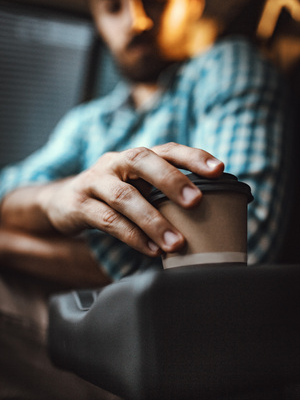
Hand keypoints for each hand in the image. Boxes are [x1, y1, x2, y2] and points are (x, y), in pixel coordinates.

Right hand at [42, 143, 223, 255]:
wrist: (64, 201)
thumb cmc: (112, 196)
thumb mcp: (136, 187)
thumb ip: (162, 195)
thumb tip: (207, 218)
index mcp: (135, 158)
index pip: (167, 149)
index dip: (193, 156)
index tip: (219, 170)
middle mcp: (116, 163)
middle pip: (143, 160)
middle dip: (171, 180)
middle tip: (195, 202)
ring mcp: (95, 181)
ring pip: (125, 197)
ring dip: (153, 220)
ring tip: (176, 243)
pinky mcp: (79, 204)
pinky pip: (108, 220)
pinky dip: (132, 236)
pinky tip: (151, 250)